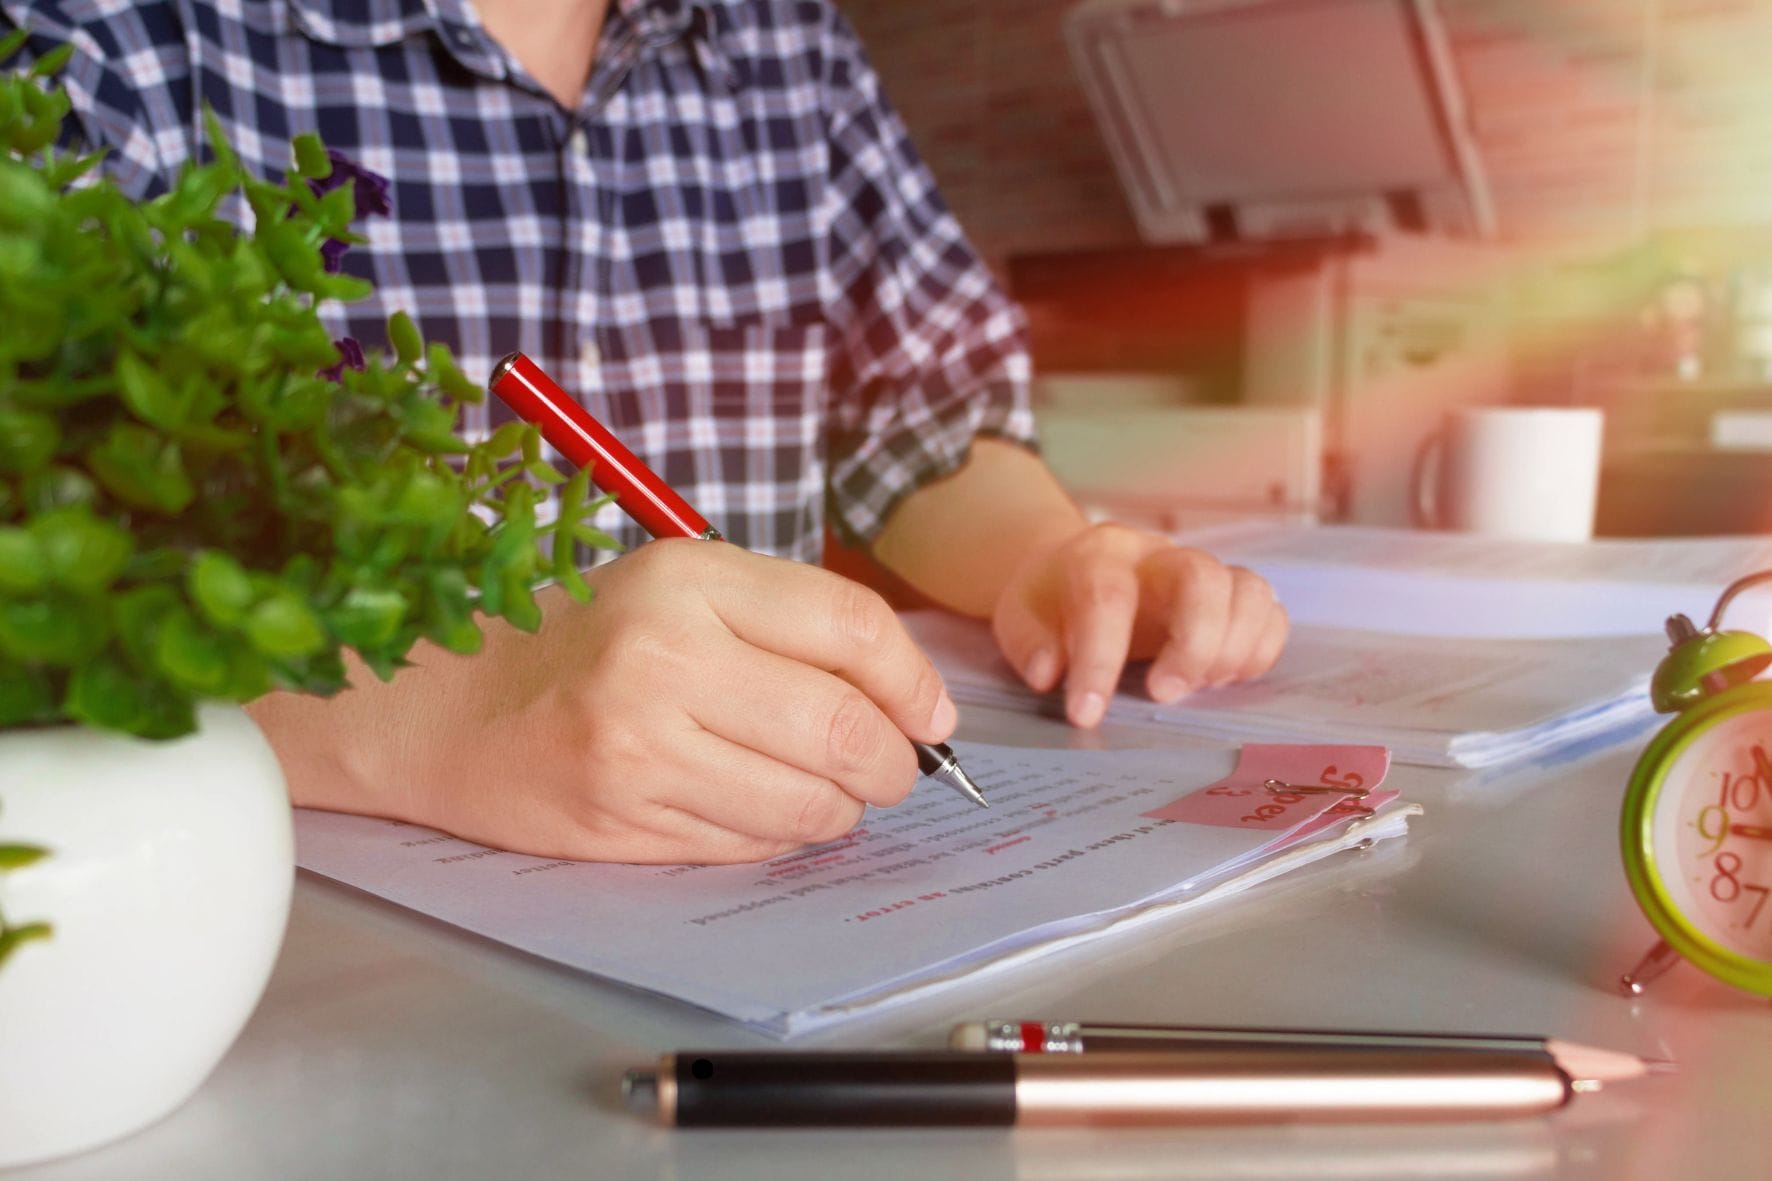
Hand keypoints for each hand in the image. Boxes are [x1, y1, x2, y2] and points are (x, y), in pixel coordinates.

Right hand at [255, 540, 955, 863]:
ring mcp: (641, 746)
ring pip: (810, 803)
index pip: (852, 629)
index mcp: (688, 578)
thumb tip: (910, 698)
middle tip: (892, 770)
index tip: (932, 716)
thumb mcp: (682, 588)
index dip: (915, 682)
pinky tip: (766, 811)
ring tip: (830, 793)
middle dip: (893, 764)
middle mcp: (665, 656)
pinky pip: (754, 844)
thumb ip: (789, 623)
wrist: (449, 705)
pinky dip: (784, 836)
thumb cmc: (585, 640)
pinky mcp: (624, 819)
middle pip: (844, 727)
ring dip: (844, 809)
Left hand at [990, 523, 1287, 727]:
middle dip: (1193, 644)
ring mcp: (1203, 571)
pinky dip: (1259, 650)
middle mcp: (1159, 555)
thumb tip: (1049, 674)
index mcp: (1100, 555)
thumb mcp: (1020, 618)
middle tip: (1164, 696)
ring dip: (1232, 649)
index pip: (1108, 598)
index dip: (1100, 660)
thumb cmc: (1051, 602)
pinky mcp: (1231, 595)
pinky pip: (1270, 613)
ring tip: (1199, 688)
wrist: (1076, 570)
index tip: (1086, 715)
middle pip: (1202, 578)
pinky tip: (1224, 678)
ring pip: (1248, 590)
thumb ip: (1030, 645)